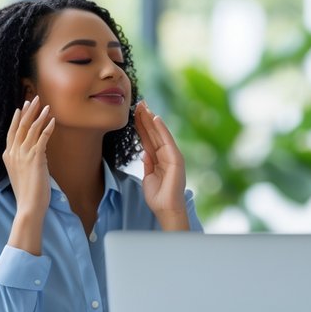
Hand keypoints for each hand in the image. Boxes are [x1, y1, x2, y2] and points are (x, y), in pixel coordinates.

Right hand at [3, 95, 53, 222]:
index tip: (22, 107)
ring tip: (46, 105)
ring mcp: (23, 155)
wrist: (28, 206)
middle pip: (21, 126)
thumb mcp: (21, 173)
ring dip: (39, 115)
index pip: (12, 132)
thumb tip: (35, 152)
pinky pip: (42, 138)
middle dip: (28, 111)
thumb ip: (24, 160)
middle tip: (34, 98)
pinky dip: (48, 127)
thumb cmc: (27, 193)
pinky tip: (52, 119)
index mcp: (8, 156)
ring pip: (31, 129)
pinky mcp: (35, 158)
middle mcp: (13, 153)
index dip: (17, 118)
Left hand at [134, 101, 188, 229]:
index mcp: (159, 159)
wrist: (166, 209)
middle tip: (139, 102)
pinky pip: (167, 141)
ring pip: (159, 134)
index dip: (141, 126)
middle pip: (153, 133)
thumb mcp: (148, 177)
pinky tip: (155, 118)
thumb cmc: (158, 196)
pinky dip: (162, 129)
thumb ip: (148, 163)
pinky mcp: (176, 158)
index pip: (148, 139)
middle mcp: (166, 155)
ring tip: (144, 106)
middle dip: (146, 118)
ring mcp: (172, 155)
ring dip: (151, 119)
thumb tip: (145, 152)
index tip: (134, 113)